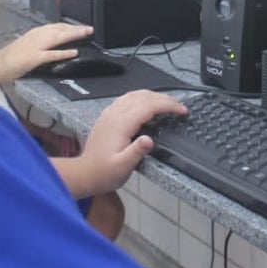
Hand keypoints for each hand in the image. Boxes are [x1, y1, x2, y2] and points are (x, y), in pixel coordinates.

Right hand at [0, 22, 93, 81]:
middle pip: (60, 29)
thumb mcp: (27, 44)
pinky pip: (52, 54)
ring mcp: (36, 46)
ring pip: (58, 38)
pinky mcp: (34, 58)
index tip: (81, 26)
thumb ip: (41, 43)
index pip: (56, 26)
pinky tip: (74, 52)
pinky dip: (63, 52)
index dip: (70, 26)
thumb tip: (55, 44)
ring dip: (73, 35)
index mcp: (35, 33)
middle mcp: (36, 36)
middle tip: (90, 28)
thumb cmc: (11, 57)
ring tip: (86, 34)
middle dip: (76, 28)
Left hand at [72, 91, 186, 196]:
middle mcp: (115, 114)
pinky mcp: (108, 116)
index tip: (182, 111)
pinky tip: (146, 102)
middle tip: (180, 107)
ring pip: (135, 94)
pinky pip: (127, 98)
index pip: (149, 106)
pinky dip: (141, 97)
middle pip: (144, 96)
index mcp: (121, 124)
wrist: (84, 173)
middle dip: (165, 99)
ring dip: (154, 96)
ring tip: (168, 103)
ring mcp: (110, 113)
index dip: (168, 105)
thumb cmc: (104, 173)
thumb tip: (149, 140)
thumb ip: (136, 152)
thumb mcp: (122, 167)